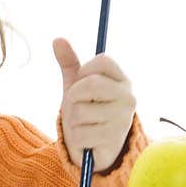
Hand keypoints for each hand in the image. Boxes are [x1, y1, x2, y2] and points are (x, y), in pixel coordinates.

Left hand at [53, 37, 135, 171]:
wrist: (95, 147)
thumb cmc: (86, 111)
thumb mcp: (76, 85)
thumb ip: (69, 63)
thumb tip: (57, 39)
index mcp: (121, 79)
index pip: (103, 60)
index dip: (84, 71)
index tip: (82, 82)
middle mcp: (128, 96)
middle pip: (90, 84)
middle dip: (74, 96)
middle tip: (78, 105)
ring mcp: (123, 118)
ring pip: (80, 111)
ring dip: (74, 120)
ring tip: (84, 124)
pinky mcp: (114, 139)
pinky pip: (81, 133)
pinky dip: (77, 138)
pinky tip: (87, 139)